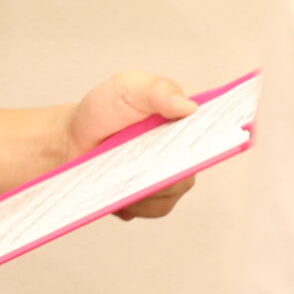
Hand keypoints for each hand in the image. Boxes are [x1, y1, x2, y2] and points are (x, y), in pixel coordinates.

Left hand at [66, 70, 201, 219]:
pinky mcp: (156, 199)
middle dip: (174, 162)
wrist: (74, 139)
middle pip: (197, 161)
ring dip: (148, 183)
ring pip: (174, 188)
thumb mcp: (127, 86)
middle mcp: (187, 146)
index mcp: (187, 114)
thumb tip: (190, 106)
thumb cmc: (105, 108)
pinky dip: (135, 200)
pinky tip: (117, 189)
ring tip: (121, 172)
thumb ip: (157, 90)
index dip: (219, 131)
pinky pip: (155, 207)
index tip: (206, 138)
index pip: (215, 123)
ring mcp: (173, 175)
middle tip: (151, 161)